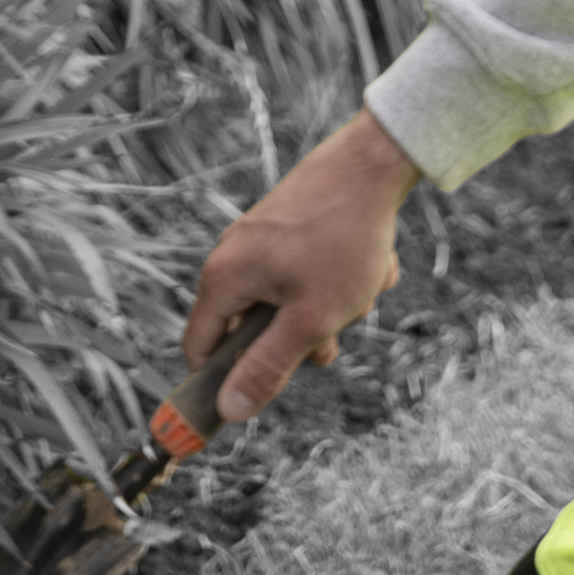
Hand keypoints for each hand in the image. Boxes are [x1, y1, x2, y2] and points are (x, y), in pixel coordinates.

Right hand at [185, 109, 421, 420]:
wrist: (373, 163)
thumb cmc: (341, 241)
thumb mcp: (309, 320)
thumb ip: (267, 367)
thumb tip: (229, 411)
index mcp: (223, 279)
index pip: (200, 350)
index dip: (220, 383)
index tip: (254, 401)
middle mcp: (233, 256)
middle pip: (252, 330)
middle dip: (298, 340)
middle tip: (331, 335)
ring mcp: (261, 240)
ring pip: (289, 304)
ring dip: (328, 310)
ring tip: (361, 287)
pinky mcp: (289, 228)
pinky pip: (308, 276)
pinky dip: (338, 281)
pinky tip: (369, 263)